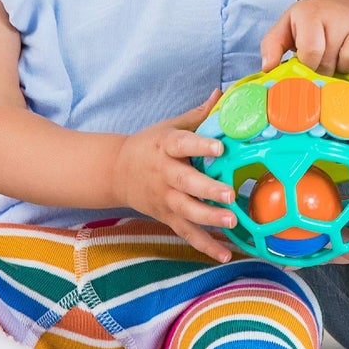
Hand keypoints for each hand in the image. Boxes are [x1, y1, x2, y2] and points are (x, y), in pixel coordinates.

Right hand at [110, 91, 237, 262]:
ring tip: (232, 222)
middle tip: (230, 194)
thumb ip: (198, 115)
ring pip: (186, 211)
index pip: (183, 144)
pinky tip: (225, 254)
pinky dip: (205, 246)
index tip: (220, 148)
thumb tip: (222, 93)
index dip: (201, 146)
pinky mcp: (167, 217)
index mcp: (166, 147)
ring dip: (209, 218)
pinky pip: (187, 233)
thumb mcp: (169, 126)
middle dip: (208, 189)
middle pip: (186, 182)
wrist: (116, 172)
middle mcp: (164, 174)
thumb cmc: (151, 145)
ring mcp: (165, 199)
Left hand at [260, 0, 348, 76]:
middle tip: (322, 62)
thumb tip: (269, 68)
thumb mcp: (287, 26)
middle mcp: (340, 15)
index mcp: (312, 13)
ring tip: (338, 62)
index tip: (307, 63)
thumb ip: (272, 45)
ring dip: (345, 69)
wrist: (347, 6)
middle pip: (331, 60)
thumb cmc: (312, 22)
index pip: (311, 51)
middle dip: (324, 69)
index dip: (308, 65)